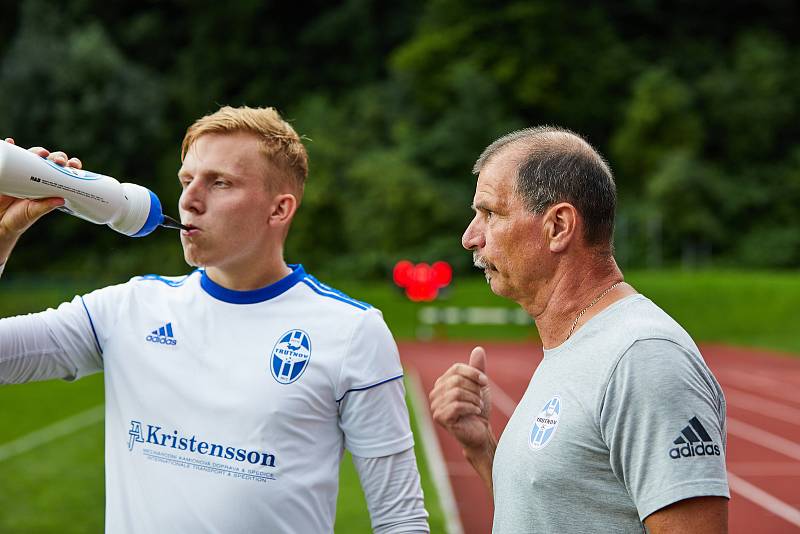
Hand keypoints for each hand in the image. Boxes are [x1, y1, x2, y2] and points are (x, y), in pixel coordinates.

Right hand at [0, 138, 79, 261]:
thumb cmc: (19, 219)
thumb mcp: (33, 212)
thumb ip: (45, 207)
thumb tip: (61, 200)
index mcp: (49, 186)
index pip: (63, 172)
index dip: (70, 166)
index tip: (74, 165)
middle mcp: (38, 177)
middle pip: (51, 161)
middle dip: (58, 157)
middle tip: (59, 161)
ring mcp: (23, 172)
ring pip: (33, 157)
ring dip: (38, 151)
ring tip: (42, 153)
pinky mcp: (8, 171)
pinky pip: (9, 157)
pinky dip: (10, 147)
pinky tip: (10, 141)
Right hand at [429, 346, 492, 450]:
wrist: (480, 432)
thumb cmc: (478, 409)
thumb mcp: (479, 386)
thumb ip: (477, 369)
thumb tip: (478, 349)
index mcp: (442, 383)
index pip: (456, 368)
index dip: (473, 373)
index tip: (484, 382)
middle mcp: (435, 393)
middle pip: (456, 380)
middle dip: (474, 388)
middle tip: (480, 398)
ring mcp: (435, 406)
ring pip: (457, 393)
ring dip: (473, 399)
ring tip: (478, 406)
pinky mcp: (440, 417)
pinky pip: (456, 405)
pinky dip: (470, 407)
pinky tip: (475, 412)